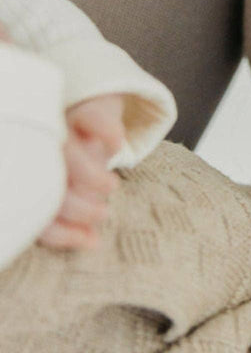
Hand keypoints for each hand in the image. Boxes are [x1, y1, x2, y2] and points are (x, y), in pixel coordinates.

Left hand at [37, 93, 125, 250]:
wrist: (87, 110)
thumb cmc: (75, 160)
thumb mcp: (70, 186)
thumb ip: (71, 210)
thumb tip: (92, 242)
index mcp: (31, 178)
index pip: (39, 212)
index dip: (62, 232)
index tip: (90, 241)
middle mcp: (39, 154)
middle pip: (51, 184)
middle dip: (78, 208)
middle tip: (102, 214)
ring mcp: (60, 130)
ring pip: (69, 154)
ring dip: (93, 177)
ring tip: (112, 188)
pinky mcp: (84, 109)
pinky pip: (93, 119)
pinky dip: (107, 134)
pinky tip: (117, 146)